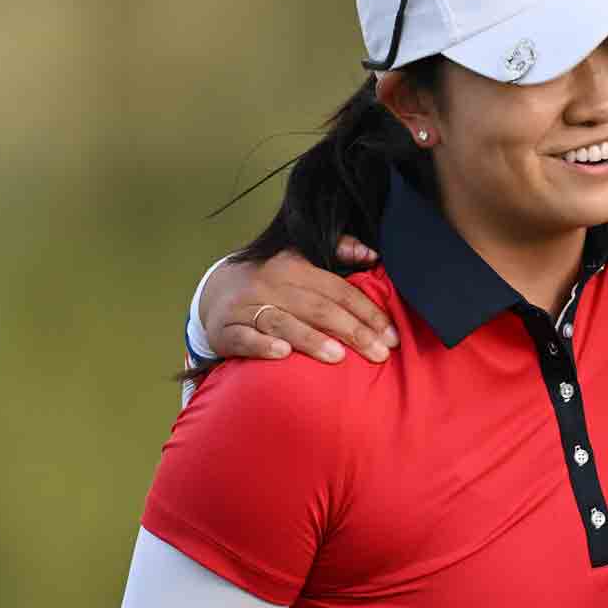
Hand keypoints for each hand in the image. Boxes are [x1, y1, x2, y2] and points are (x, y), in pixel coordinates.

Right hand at [200, 237, 399, 363]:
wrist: (216, 292)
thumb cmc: (272, 281)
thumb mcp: (299, 257)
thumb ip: (337, 250)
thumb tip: (371, 254)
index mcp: (294, 265)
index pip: (338, 290)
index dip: (367, 311)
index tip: (391, 334)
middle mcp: (271, 284)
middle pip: (317, 308)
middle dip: (352, 331)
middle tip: (379, 353)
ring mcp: (247, 308)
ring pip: (284, 323)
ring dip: (311, 340)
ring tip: (339, 357)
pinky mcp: (227, 330)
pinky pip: (246, 338)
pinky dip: (264, 346)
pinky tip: (283, 355)